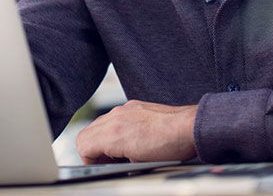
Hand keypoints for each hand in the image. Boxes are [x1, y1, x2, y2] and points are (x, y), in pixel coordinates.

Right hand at [75, 100, 197, 163]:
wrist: (190, 128)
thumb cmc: (170, 147)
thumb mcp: (139, 164)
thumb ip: (115, 161)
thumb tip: (108, 164)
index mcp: (114, 134)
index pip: (83, 145)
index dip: (89, 161)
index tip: (100, 167)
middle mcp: (116, 117)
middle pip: (86, 134)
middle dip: (93, 151)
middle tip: (107, 162)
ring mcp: (124, 109)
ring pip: (98, 124)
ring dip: (103, 140)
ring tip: (120, 153)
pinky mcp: (134, 106)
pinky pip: (113, 117)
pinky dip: (114, 130)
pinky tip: (130, 140)